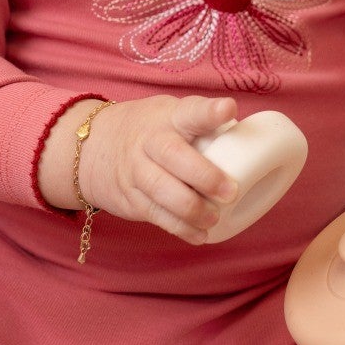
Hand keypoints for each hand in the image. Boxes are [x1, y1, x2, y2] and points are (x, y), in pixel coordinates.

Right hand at [77, 93, 243, 244]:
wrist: (91, 145)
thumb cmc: (150, 130)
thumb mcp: (170, 115)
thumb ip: (202, 127)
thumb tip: (252, 145)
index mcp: (169, 116)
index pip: (190, 111)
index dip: (209, 111)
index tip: (227, 109)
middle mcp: (150, 140)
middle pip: (173, 155)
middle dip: (203, 175)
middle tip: (231, 191)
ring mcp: (136, 169)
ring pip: (161, 190)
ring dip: (191, 208)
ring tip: (214, 218)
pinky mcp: (130, 196)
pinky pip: (156, 215)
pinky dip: (179, 228)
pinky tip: (199, 235)